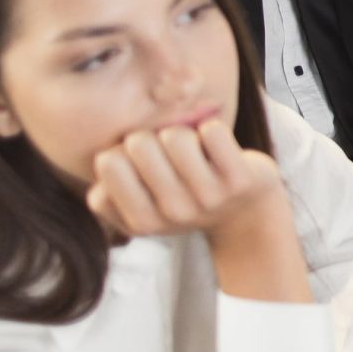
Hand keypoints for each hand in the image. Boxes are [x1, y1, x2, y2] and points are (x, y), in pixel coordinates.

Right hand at [87, 116, 290, 244]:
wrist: (245, 211)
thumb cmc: (182, 195)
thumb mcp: (141, 199)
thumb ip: (112, 181)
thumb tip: (108, 156)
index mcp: (141, 222)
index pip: (106, 164)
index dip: (120, 151)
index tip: (139, 164)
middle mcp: (173, 214)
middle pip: (138, 143)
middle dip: (152, 137)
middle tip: (169, 155)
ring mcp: (208, 199)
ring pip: (175, 136)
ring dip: (184, 133)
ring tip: (194, 152)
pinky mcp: (239, 180)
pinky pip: (212, 131)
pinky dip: (212, 129)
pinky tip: (218, 149)